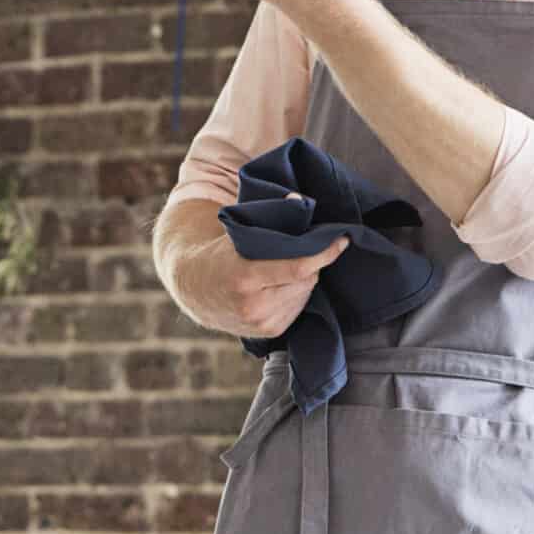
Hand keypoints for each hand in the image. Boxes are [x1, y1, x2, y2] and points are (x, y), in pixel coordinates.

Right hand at [166, 230, 348, 338]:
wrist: (192, 286)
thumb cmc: (218, 251)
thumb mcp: (236, 230)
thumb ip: (269, 217)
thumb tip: (300, 201)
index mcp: (244, 278)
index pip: (298, 267)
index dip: (324, 253)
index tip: (341, 239)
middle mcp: (254, 307)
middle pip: (305, 278)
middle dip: (310, 261)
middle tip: (301, 247)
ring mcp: (262, 323)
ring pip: (305, 293)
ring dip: (304, 278)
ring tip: (284, 267)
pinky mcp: (269, 332)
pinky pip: (298, 307)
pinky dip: (296, 292)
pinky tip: (279, 284)